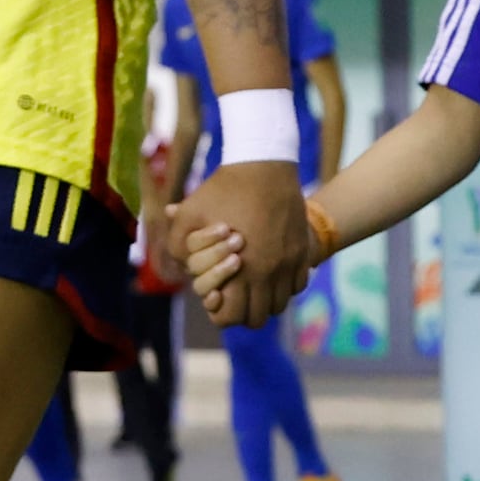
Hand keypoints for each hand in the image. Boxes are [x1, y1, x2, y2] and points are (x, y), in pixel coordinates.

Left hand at [179, 161, 314, 320]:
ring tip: (251, 282)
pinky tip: (271, 270)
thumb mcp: (190, 212)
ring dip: (265, 300)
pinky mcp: (302, 251)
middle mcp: (268, 272)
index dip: (219, 312)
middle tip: (233, 291)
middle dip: (242, 310)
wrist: (265, 163)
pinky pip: (298, 286)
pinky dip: (284, 286)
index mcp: (239, 268)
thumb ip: (177, 245)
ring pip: (280, 305)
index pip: (231, 317)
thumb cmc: (224, 188)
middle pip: (258, 317)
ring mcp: (290, 263)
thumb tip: (182, 267)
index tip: (216, 295)